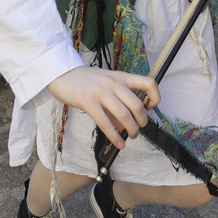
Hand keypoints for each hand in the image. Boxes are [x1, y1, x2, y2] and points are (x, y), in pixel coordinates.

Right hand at [46, 67, 160, 147]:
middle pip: (137, 105)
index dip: (155, 97)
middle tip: (138, 128)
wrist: (63, 74)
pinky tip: (119, 144)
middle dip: (142, 122)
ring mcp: (101, 91)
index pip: (148, 83)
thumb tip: (126, 123)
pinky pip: (105, 123)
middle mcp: (113, 82)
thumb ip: (118, 100)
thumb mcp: (107, 83)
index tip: (150, 107)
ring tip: (130, 136)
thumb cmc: (86, 81)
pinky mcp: (88, 102)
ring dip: (131, 130)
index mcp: (121, 76)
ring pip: (124, 115)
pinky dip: (115, 137)